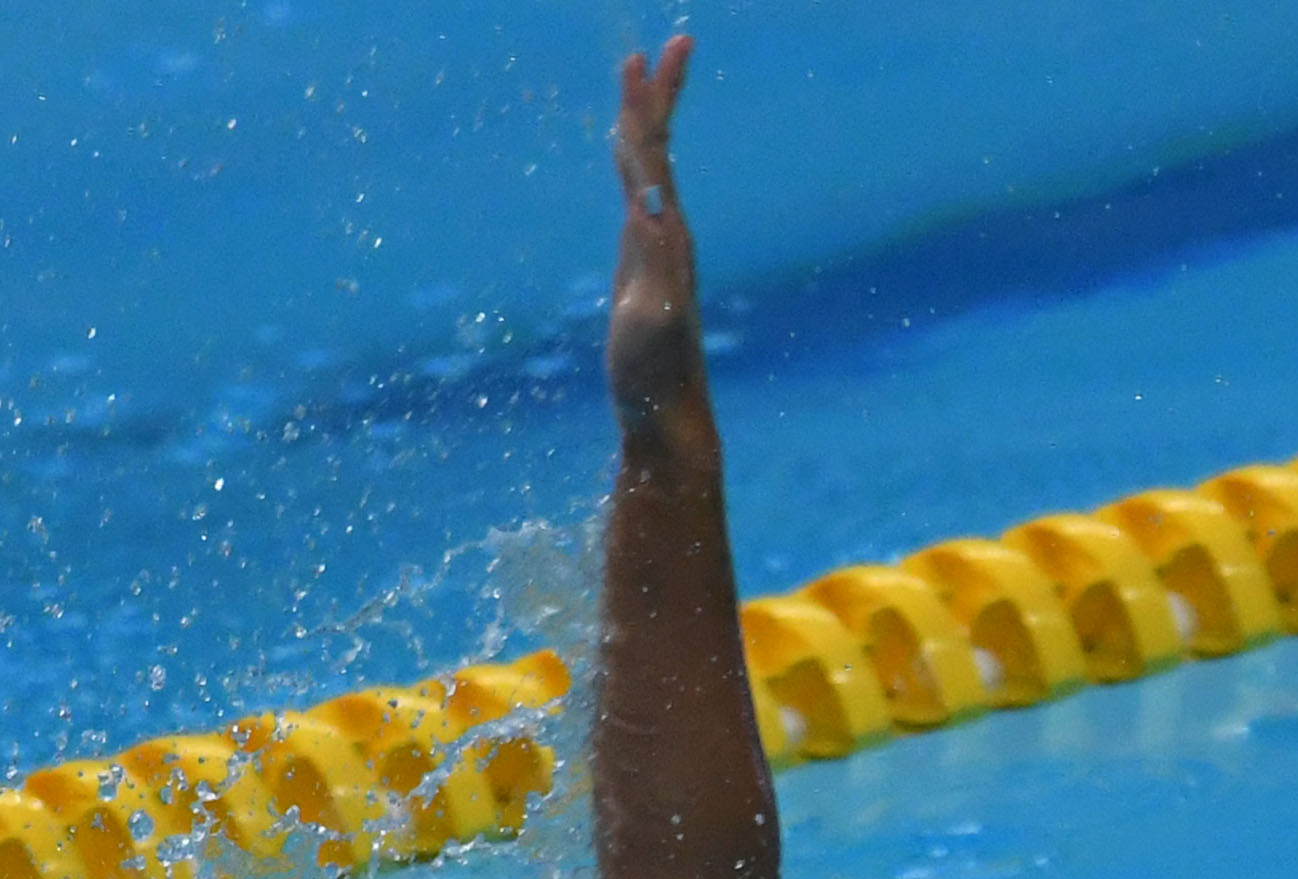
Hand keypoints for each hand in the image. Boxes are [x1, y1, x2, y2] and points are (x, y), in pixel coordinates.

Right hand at [607, 36, 702, 437]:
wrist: (667, 415)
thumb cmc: (654, 376)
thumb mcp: (652, 323)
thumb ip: (656, 270)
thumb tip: (655, 218)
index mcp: (665, 235)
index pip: (654, 157)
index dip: (647, 109)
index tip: (643, 59)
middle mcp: (667, 232)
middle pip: (660, 150)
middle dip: (659, 97)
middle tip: (670, 43)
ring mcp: (656, 249)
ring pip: (652, 170)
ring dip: (646, 123)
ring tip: (641, 83)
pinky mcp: (644, 267)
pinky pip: (639, 198)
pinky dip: (632, 168)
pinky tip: (628, 159)